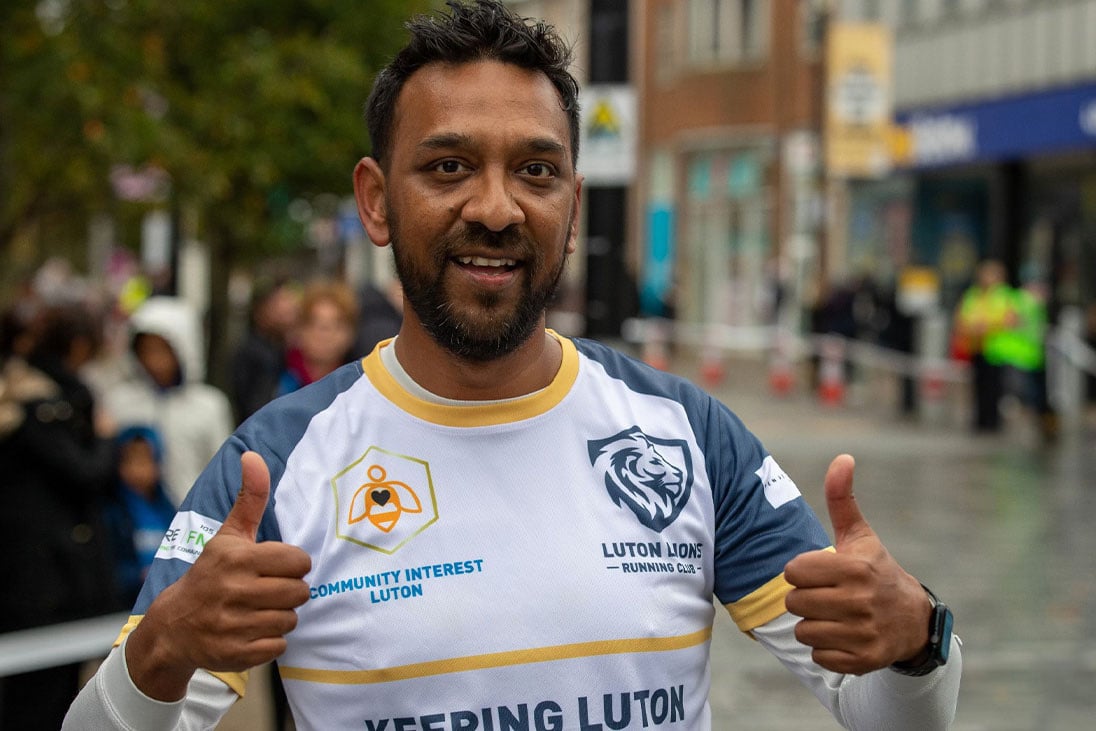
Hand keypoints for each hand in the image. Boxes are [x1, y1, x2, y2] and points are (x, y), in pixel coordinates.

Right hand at [125, 452, 311, 700]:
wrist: (172, 626)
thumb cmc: (211, 574)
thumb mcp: (228, 536)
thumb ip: (249, 498)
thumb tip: (252, 455)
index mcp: (237, 558)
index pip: (298, 561)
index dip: (294, 565)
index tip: (278, 567)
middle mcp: (233, 591)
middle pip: (299, 593)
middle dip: (290, 592)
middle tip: (270, 591)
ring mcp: (231, 625)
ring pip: (290, 620)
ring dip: (281, 617)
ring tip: (260, 610)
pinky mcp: (233, 653)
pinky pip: (278, 647)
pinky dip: (270, 641)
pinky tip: (251, 630)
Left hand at [783, 454, 930, 674]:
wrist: (914, 620)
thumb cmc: (876, 570)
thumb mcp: (860, 536)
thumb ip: (843, 498)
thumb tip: (842, 457)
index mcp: (854, 568)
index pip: (793, 572)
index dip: (801, 572)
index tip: (819, 572)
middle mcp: (859, 601)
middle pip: (794, 603)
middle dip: (805, 599)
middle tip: (826, 595)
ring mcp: (863, 633)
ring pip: (804, 632)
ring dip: (813, 625)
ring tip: (834, 615)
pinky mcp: (864, 660)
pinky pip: (819, 657)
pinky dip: (826, 649)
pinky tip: (843, 636)